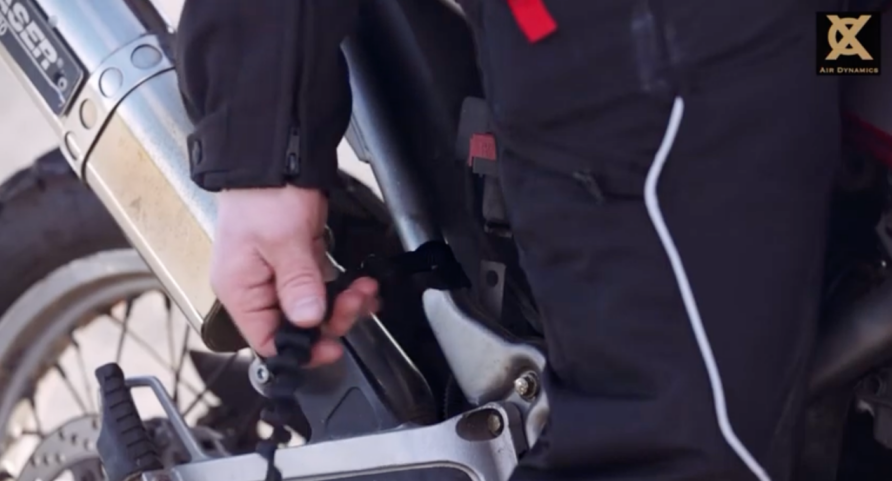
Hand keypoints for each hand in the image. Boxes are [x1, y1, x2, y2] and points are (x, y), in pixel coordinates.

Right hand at [211, 185, 378, 364]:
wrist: (275, 155)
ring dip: (343, 304)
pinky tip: (360, 285)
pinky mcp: (296, 263)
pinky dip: (341, 289)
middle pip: (296, 327)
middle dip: (332, 319)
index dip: (301, 349)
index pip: (267, 340)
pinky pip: (320, 289)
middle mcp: (256, 288)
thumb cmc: (264, 192)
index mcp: (240, 289)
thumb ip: (298, 282)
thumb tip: (309, 319)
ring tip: (364, 290)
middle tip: (356, 302)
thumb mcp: (283, 239)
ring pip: (313, 310)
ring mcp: (277, 275)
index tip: (332, 345)